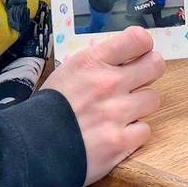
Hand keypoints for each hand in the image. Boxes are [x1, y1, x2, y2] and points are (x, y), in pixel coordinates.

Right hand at [42, 27, 163, 185]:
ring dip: (140, 105)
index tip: (137, 53)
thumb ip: (95, 63)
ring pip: (152, 99)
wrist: (31, 147)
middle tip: (138, 80)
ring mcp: (117, 113)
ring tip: (123, 111)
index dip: (142, 46)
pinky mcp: (121, 142)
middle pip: (155, 65)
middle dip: (149, 71)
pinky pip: (145, 130)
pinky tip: (118, 133)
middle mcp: (109, 83)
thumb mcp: (67, 71)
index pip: (139, 39)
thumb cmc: (48, 107)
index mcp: (93, 61)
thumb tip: (118, 57)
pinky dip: (134, 133)